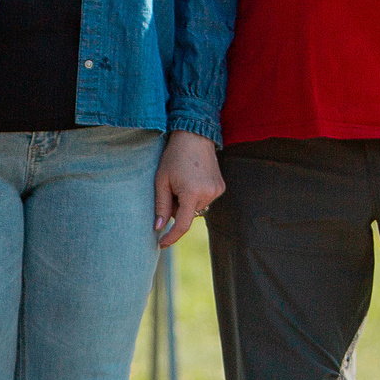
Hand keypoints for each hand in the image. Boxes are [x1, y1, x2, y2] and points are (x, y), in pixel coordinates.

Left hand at [154, 130, 223, 246]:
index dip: (171, 237)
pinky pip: (204, 200)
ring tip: (182, 181)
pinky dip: (195, 196)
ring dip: (186, 202)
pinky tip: (192, 179)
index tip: (161, 244)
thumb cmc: (173, 157)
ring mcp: (217, 191)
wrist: (194, 136)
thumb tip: (158, 228)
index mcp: (191, 193)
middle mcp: (208, 194)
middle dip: (176, 208)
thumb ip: (160, 206)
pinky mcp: (221, 187)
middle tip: (170, 188)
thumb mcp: (161, 181)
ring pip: (195, 208)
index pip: (182, 225)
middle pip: (187, 214)